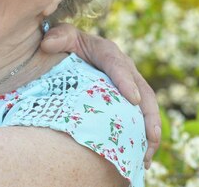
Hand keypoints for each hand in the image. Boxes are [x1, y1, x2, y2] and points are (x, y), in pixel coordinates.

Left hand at [40, 23, 160, 168]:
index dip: (126, 82)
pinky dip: (142, 139)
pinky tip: (140, 161)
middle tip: (151, 137)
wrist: (65, 52)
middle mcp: (124, 69)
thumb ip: (57, 37)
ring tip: (147, 157)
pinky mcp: (126, 101)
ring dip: (150, 134)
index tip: (133, 100)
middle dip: (149, 116)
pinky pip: (138, 120)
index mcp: (107, 52)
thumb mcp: (60, 37)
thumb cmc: (63, 44)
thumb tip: (47, 43)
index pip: (118, 65)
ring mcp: (127, 86)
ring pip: (146, 110)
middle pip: (143, 92)